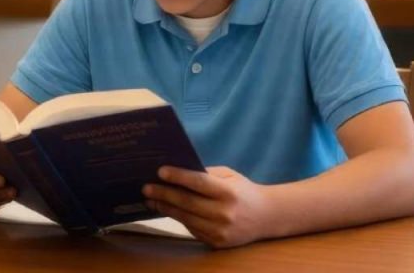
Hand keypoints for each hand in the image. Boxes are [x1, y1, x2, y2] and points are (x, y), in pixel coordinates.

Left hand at [142, 166, 271, 248]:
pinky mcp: (216, 243)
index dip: (178, 176)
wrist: (266, 217)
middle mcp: (224, 213)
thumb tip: (177, 172)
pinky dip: (178, 219)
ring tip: (151, 200)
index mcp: (228, 192)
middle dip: (164, 194)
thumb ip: (206, 174)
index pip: (198, 183)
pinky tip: (167, 210)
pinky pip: (191, 229)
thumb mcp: (229, 176)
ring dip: (165, 208)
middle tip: (146, 187)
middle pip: (187, 202)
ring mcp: (219, 231)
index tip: (160, 171)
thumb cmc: (243, 191)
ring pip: (185, 218)